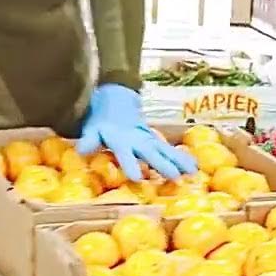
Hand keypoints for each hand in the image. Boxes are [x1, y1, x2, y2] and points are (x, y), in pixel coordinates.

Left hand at [75, 84, 196, 181]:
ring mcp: (149, 138)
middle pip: (151, 152)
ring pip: (165, 150)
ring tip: (192, 173)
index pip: (125, 152)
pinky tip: (195, 168)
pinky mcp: (156, 140)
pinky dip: (182, 158)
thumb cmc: (100, 118)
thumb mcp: (91, 127)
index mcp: (120, 137)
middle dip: (163, 164)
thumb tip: (81, 150)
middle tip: (175, 177)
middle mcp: (137, 138)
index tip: (138, 177)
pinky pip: (170, 150)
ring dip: (178, 162)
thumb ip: (89, 139)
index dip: (131, 164)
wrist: (116, 98)